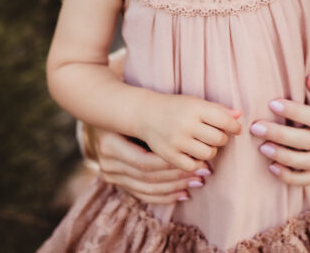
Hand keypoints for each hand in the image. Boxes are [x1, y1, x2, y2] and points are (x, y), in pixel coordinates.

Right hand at [87, 126, 208, 203]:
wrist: (108, 115)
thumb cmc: (131, 113)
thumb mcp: (139, 115)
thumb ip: (159, 127)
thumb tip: (196, 135)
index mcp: (110, 144)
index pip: (146, 162)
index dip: (173, 165)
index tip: (197, 161)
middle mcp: (107, 163)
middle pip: (148, 176)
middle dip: (178, 176)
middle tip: (203, 171)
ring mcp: (111, 176)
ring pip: (147, 188)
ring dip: (175, 187)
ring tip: (197, 181)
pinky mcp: (117, 184)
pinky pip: (143, 195)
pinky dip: (164, 197)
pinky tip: (183, 193)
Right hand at [138, 92, 241, 172]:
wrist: (145, 114)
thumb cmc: (176, 107)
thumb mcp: (196, 102)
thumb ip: (218, 109)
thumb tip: (239, 115)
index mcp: (195, 108)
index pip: (225, 121)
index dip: (234, 127)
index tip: (234, 129)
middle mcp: (186, 124)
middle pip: (219, 139)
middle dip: (222, 139)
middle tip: (216, 136)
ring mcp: (177, 141)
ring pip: (208, 154)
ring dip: (211, 151)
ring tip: (205, 144)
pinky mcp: (169, 155)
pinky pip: (193, 166)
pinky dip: (198, 163)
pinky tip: (195, 155)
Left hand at [249, 71, 309, 185]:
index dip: (295, 112)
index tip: (272, 103)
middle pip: (308, 141)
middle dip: (280, 136)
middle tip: (256, 128)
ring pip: (308, 162)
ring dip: (283, 157)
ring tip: (262, 148)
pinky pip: (309, 178)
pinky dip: (290, 177)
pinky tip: (272, 168)